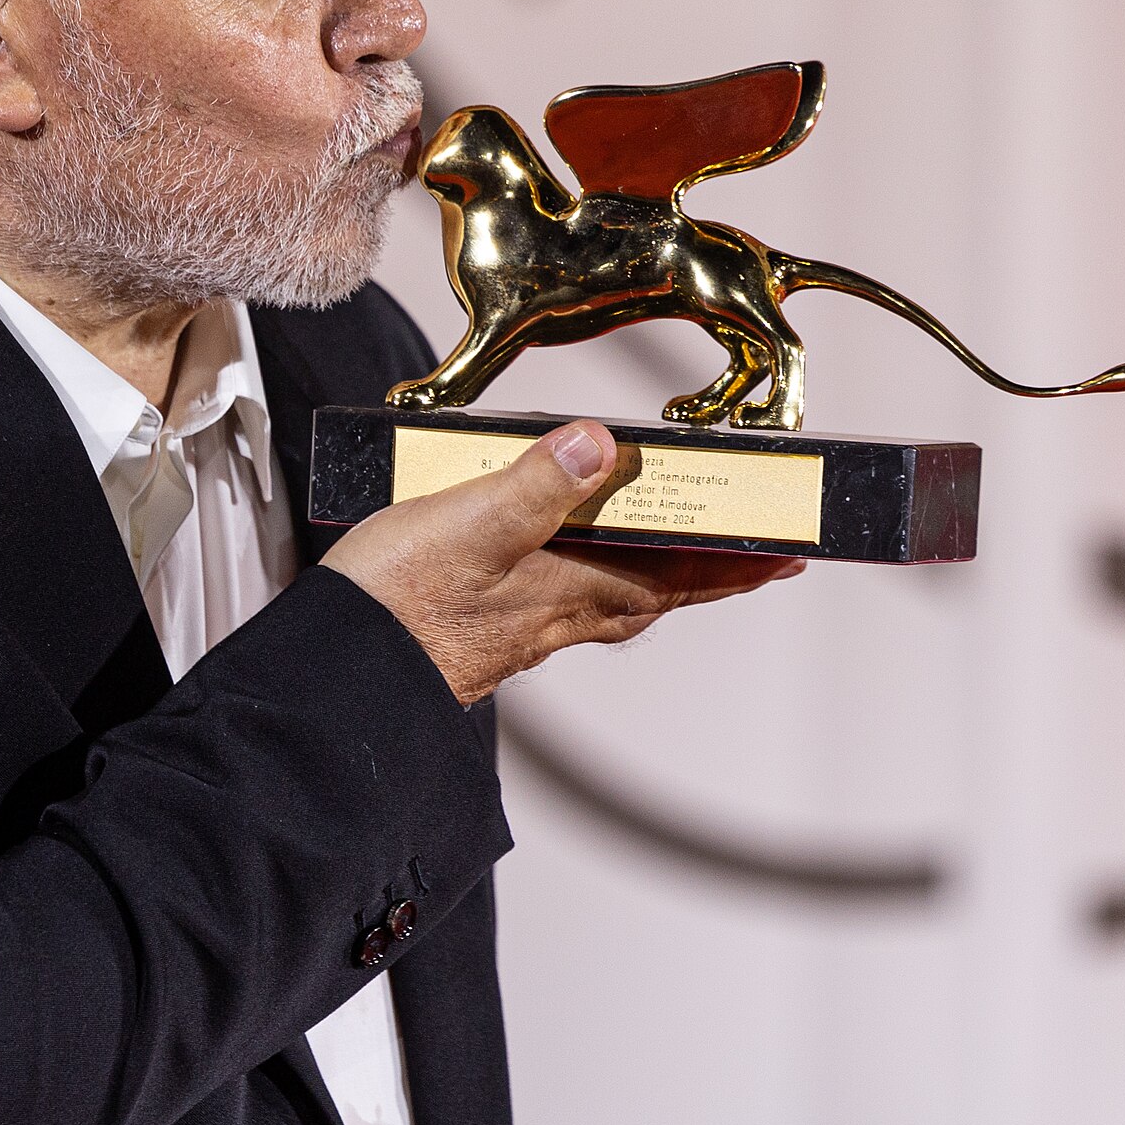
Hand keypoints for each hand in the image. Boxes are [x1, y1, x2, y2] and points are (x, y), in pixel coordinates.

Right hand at [322, 421, 804, 704]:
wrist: (333, 678)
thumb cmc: (396, 607)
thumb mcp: (470, 523)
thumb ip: (539, 485)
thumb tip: (605, 446)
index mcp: (572, 589)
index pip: (682, 575)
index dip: (740, 562)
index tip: (791, 552)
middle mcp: (557, 614)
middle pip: (655, 589)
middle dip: (705, 568)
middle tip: (746, 547)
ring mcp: (519, 625)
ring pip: (608, 595)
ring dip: (649, 570)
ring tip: (667, 542)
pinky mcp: (480, 624)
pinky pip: (558, 595)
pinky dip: (582, 571)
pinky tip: (555, 555)